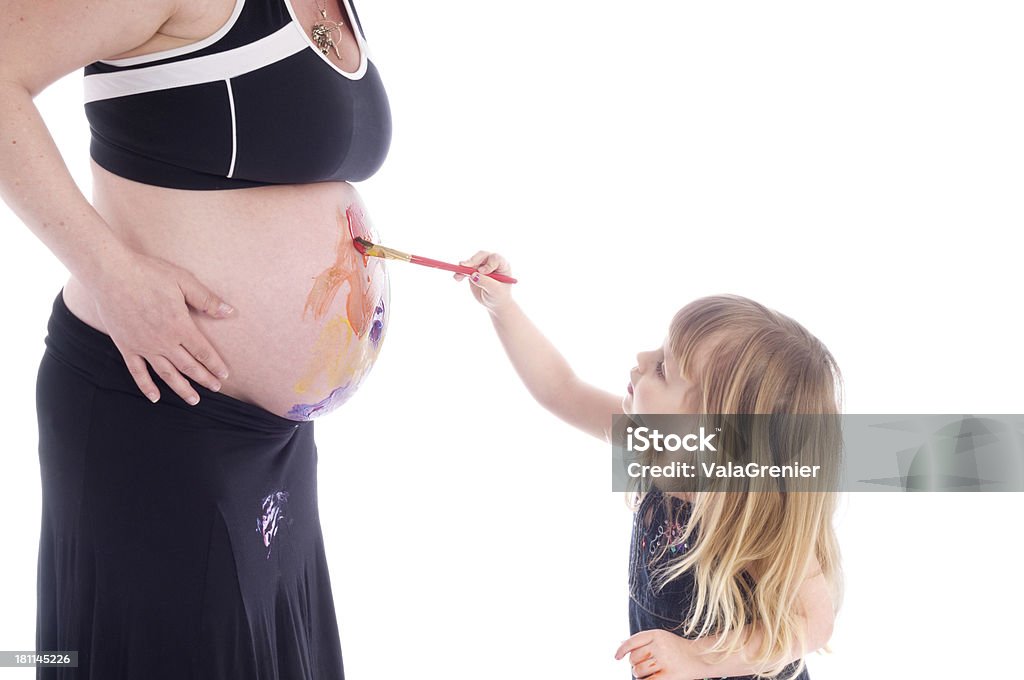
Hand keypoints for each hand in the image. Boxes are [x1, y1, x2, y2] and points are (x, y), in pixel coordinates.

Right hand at [90, 249, 233, 404]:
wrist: (110, 274)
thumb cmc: (149, 274)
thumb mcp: (184, 281)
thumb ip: (207, 300)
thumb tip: (230, 312)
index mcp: (180, 326)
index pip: (203, 352)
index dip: (215, 365)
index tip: (224, 376)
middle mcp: (163, 341)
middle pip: (188, 366)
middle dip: (203, 379)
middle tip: (215, 388)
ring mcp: (143, 346)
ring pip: (166, 374)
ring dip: (181, 388)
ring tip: (193, 400)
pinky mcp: (126, 346)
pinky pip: (137, 372)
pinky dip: (147, 386)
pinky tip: (155, 397)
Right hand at [453, 250, 512, 312]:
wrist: (494, 303)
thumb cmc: (499, 296)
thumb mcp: (495, 291)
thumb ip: (486, 282)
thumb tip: (473, 275)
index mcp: (502, 265)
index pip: (495, 258)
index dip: (488, 263)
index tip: (483, 272)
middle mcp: (492, 263)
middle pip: (482, 256)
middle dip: (472, 260)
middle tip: (463, 265)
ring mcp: (482, 266)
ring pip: (471, 261)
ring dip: (463, 267)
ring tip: (458, 275)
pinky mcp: (473, 272)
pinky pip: (464, 269)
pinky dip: (460, 272)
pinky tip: (457, 278)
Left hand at [615, 629, 704, 679]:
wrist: (701, 657)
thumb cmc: (677, 650)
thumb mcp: (662, 639)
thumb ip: (644, 642)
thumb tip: (621, 645)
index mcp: (657, 634)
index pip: (633, 641)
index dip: (622, 650)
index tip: (616, 657)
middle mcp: (660, 645)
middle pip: (634, 658)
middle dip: (635, 665)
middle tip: (646, 666)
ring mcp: (665, 660)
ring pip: (638, 671)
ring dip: (641, 675)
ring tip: (651, 673)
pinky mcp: (669, 675)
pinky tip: (651, 678)